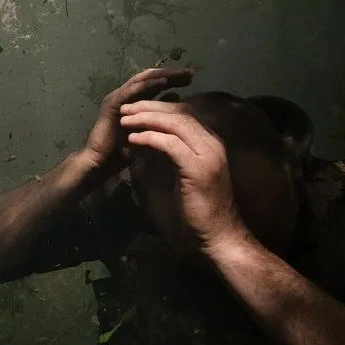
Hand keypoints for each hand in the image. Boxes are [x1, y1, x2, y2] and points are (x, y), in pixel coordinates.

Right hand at [80, 67, 193, 175]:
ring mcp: (117, 98)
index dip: (173, 79)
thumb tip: (177, 97)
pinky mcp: (112, 104)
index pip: (154, 83)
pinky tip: (164, 82)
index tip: (192, 78)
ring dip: (163, 75)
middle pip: (149, 77)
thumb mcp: (148, 131)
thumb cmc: (123, 151)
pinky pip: (133, 90)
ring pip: (142, 79)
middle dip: (170, 74)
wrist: (101, 163)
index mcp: (133, 101)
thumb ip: (160, 114)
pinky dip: (149, 85)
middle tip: (190, 72)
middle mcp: (124, 95)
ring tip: (181, 74)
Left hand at [118, 99, 248, 253]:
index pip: (186, 113)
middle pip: (180, 112)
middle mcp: (213, 144)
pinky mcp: (198, 169)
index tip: (136, 108)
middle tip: (126, 108)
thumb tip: (155, 142)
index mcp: (212, 144)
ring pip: (175, 123)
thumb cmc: (202, 210)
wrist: (220, 236)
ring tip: (124, 119)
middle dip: (150, 107)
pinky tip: (133, 139)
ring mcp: (208, 155)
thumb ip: (177, 156)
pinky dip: (150, 138)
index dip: (160, 107)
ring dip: (147, 118)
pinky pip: (170, 144)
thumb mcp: (188, 175)